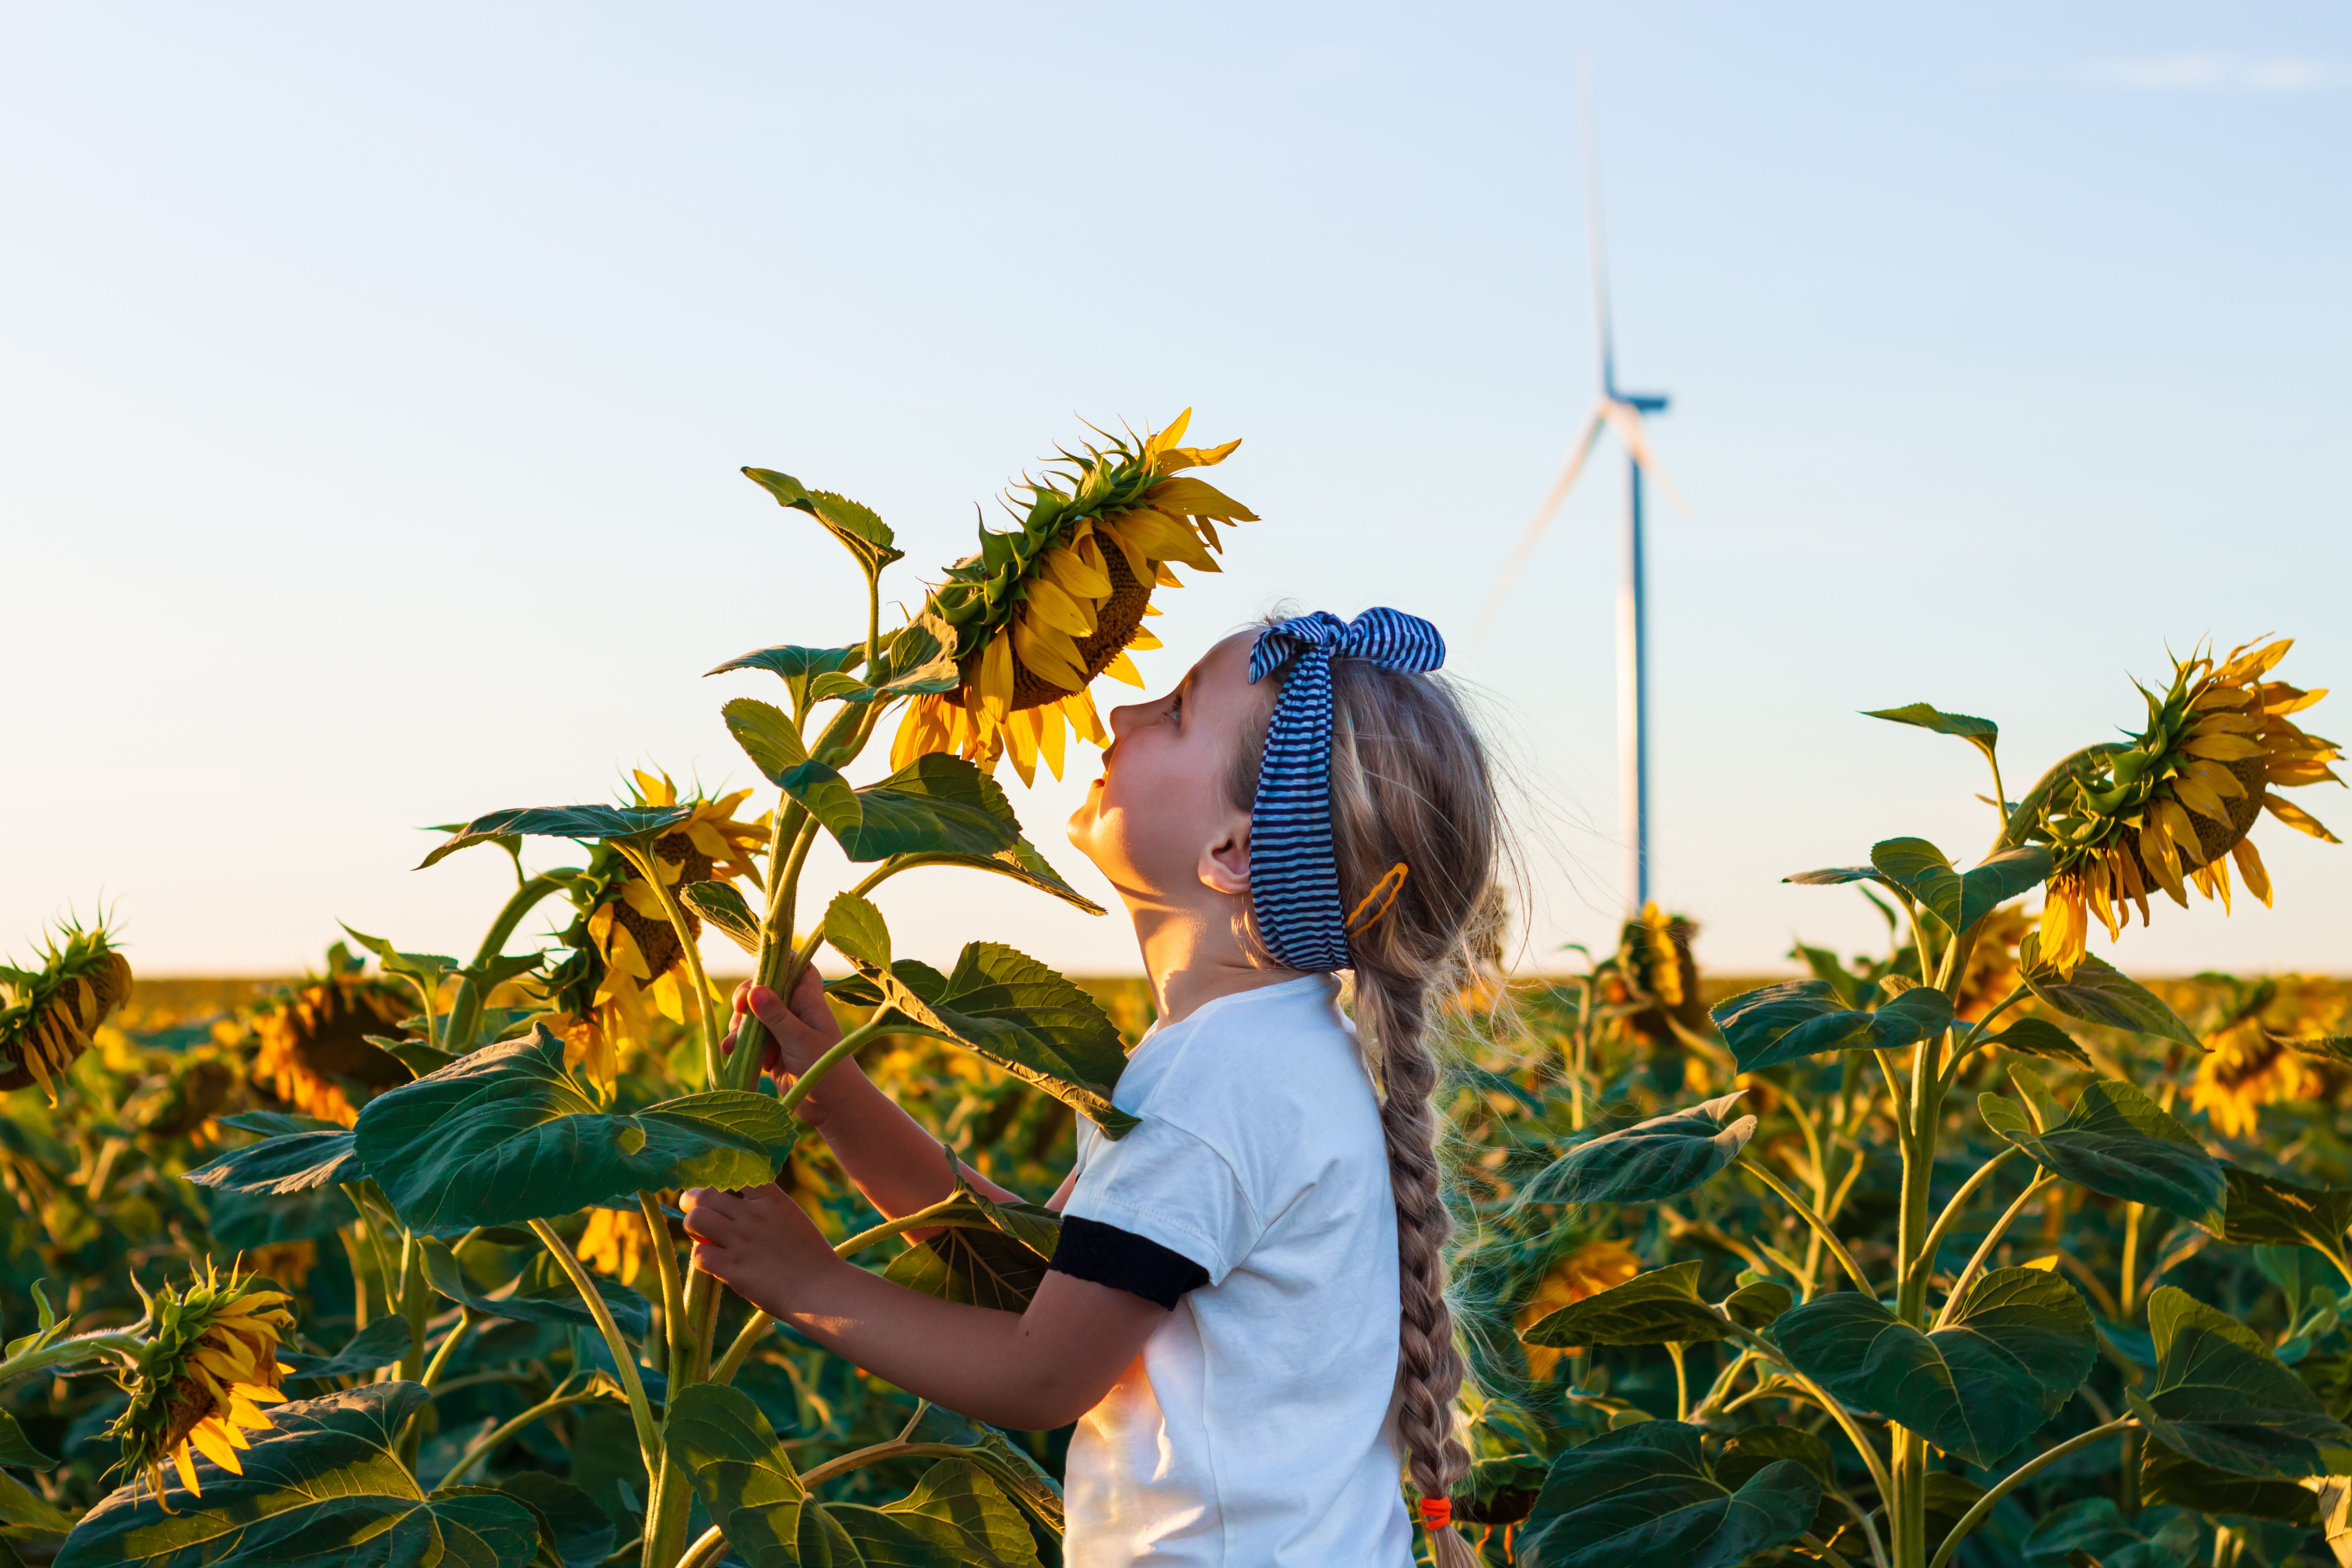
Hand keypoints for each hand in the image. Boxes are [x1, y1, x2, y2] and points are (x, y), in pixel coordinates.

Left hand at [680, 1183, 837, 1318]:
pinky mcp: (732, 1267)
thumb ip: (764, 1210)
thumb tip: (733, 1211)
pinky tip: (712, 1261)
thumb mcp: (791, 1218)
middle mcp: (753, 1215)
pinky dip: (700, 1257)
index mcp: (771, 1199)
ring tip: (698, 1233)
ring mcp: (741, 1240)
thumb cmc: (810, 1257)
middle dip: (692, 1200)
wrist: (820, 1289)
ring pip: (696, 1219)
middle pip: (706, 1194)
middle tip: (691, 1207)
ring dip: (691, 1225)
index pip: (734, 1173)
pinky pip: (699, 1254)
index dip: (718, 1178)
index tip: (714, 1186)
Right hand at [729, 966, 853, 1125]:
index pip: (797, 968)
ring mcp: (781, 1031)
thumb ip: (776, 1015)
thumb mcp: (799, 1039)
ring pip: (753, 1016)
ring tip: (733, 1043)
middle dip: (747, 998)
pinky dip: (738, 1043)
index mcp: (808, 1000)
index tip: (758, 972)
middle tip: (738, 1009)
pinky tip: (729, 1051)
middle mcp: (794, 1011)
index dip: (778, 963)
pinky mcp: (771, 1051)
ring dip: (739, 1026)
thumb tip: (754, 991)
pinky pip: (749, 1040)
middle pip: (765, 990)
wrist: (832, 1106)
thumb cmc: (826, 1067)